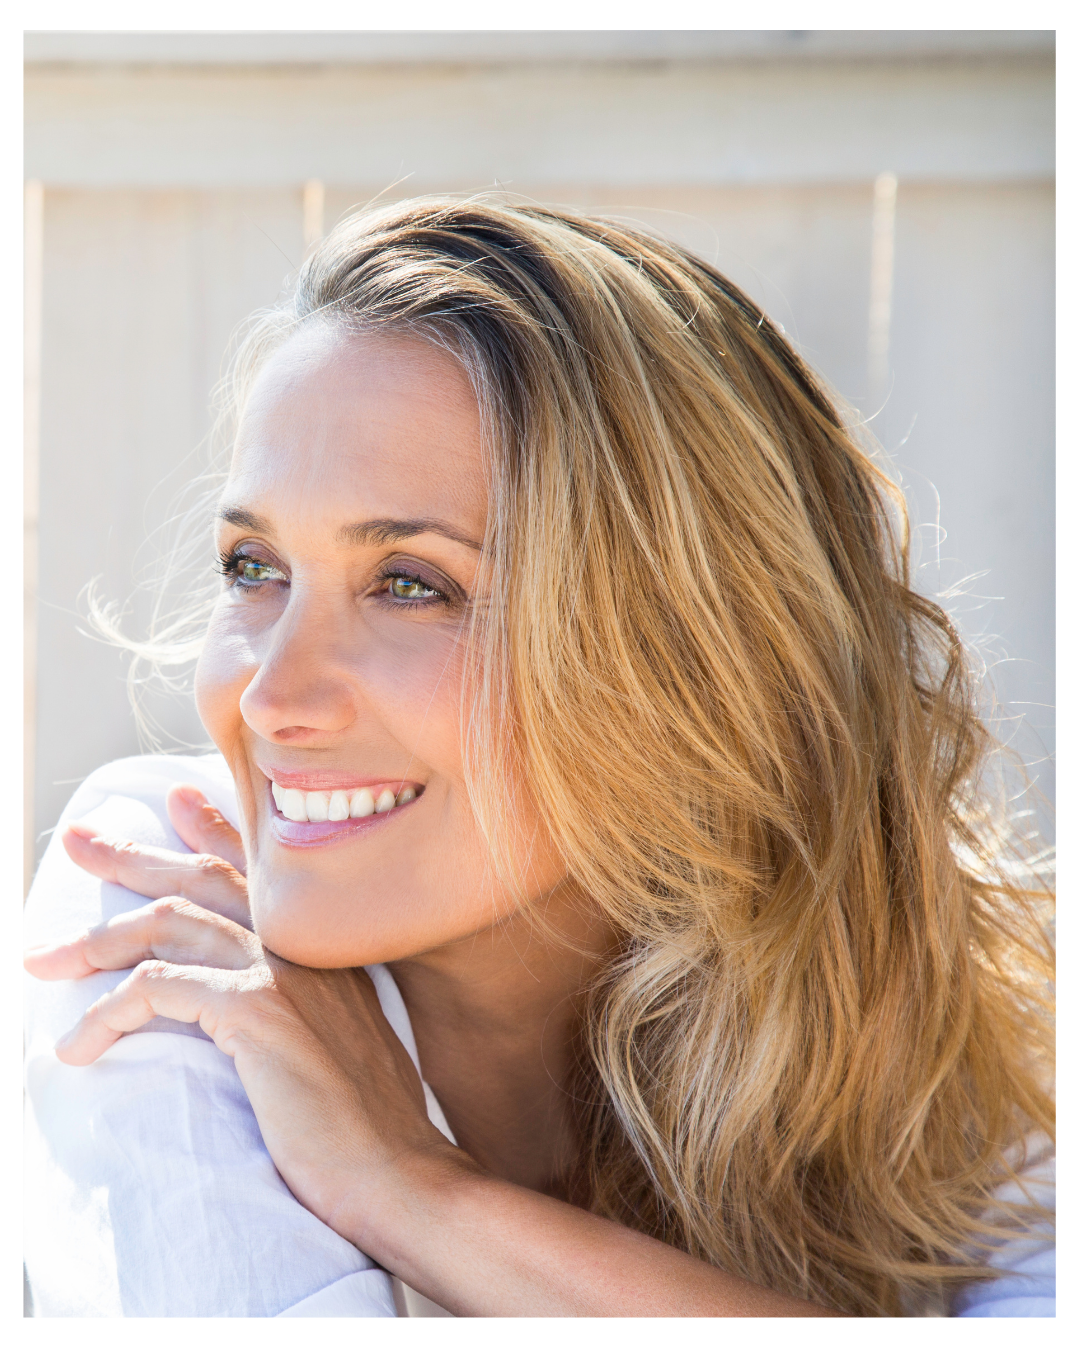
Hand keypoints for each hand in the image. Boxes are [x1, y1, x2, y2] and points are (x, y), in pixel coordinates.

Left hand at [23, 785, 456, 1241]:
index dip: (216, 829)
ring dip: (97, 939)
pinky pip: (158, 988)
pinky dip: (107, 1013)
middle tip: (81, 838)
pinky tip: (79, 1046)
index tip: (179, 801)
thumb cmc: (368, 1127)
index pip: (260, 869)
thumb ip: (310, 1006)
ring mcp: (283, 971)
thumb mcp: (342, 1044)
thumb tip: (261, 1013)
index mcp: (323, 946)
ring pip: (170, 922)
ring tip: (46, 960)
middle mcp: (304, 943)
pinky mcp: (257, 1011)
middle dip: (134, 854)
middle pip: (204, 876)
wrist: (396, 1170)